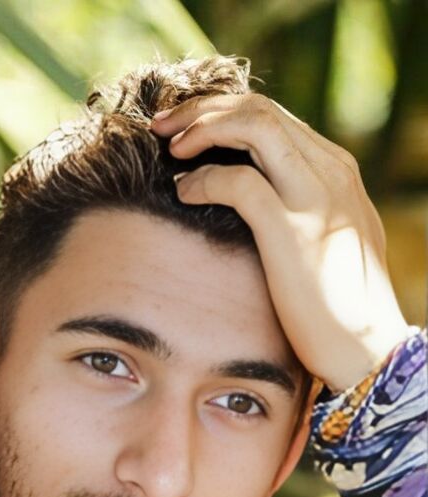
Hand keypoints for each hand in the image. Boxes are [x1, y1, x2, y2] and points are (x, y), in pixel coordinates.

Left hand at [152, 94, 408, 391]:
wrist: (370, 350)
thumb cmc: (341, 308)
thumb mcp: (329, 242)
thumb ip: (304, 210)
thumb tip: (260, 203)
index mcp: (337, 172)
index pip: (274, 117)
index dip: (223, 113)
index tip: (185, 128)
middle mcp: (331, 172)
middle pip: (260, 109)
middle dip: (203, 109)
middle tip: (163, 125)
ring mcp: (316, 196)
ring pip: (254, 124)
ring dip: (202, 128)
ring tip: (170, 147)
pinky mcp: (294, 229)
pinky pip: (238, 181)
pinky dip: (203, 179)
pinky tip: (184, 193)